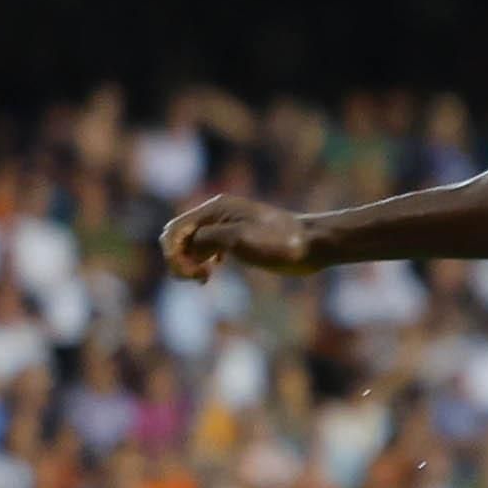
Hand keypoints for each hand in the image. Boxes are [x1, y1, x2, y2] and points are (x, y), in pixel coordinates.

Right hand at [159, 196, 317, 277]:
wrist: (314, 244)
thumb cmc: (281, 242)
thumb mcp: (240, 239)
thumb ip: (208, 238)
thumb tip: (188, 245)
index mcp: (216, 209)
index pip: (175, 230)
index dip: (174, 254)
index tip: (192, 274)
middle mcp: (217, 213)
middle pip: (178, 236)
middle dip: (178, 258)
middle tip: (197, 278)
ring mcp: (226, 225)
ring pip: (191, 243)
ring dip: (188, 262)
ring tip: (203, 278)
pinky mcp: (236, 238)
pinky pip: (205, 248)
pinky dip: (200, 261)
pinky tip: (209, 273)